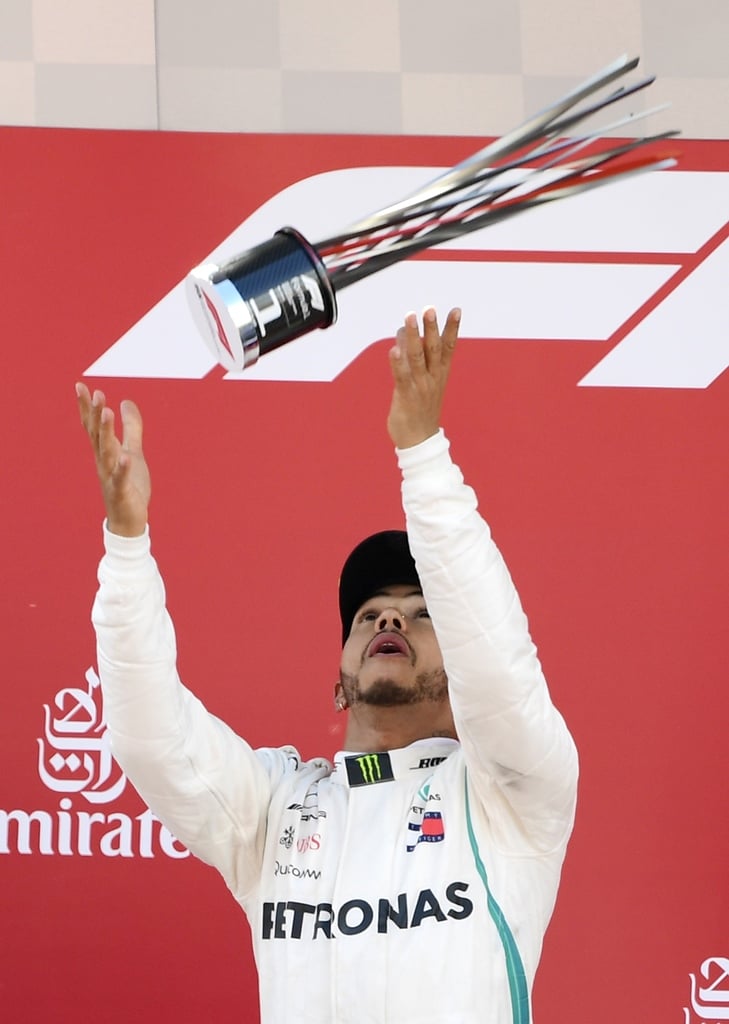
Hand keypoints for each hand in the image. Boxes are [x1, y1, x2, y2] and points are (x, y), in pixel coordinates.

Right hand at [76, 383, 150, 536]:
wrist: (129, 520)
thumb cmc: (130, 485)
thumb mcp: (133, 451)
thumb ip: (131, 428)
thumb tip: (126, 401)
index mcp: (106, 452)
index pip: (92, 426)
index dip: (87, 407)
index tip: (80, 385)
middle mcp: (104, 462)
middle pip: (97, 435)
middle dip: (96, 414)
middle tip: (97, 393)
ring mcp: (111, 476)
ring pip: (106, 452)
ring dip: (106, 432)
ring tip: (107, 413)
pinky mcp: (121, 491)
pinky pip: (120, 478)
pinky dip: (122, 467)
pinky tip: (125, 456)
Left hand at [387, 306, 460, 448]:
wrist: (420, 442)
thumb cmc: (420, 411)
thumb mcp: (427, 384)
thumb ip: (419, 363)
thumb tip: (407, 338)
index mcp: (440, 375)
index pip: (448, 347)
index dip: (452, 329)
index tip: (456, 310)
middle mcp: (432, 378)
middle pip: (433, 349)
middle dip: (431, 328)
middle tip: (429, 309)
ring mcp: (420, 387)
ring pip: (417, 357)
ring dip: (413, 336)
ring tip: (409, 318)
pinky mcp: (406, 396)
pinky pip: (402, 376)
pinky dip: (398, 362)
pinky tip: (394, 349)